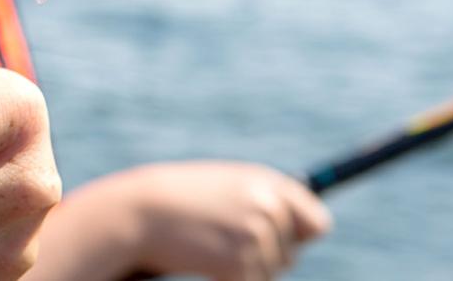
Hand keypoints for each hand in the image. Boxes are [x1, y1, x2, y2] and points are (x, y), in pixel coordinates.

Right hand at [32, 160, 330, 280]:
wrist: (137, 211)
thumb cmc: (175, 199)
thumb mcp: (223, 187)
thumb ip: (258, 200)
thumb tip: (303, 229)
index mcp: (266, 182)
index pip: (315, 222)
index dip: (299, 235)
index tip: (286, 241)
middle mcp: (268, 206)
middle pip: (291, 253)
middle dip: (264, 255)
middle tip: (224, 244)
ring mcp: (256, 236)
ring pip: (271, 272)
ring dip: (244, 269)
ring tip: (207, 246)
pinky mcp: (240, 264)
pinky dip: (228, 279)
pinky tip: (202, 260)